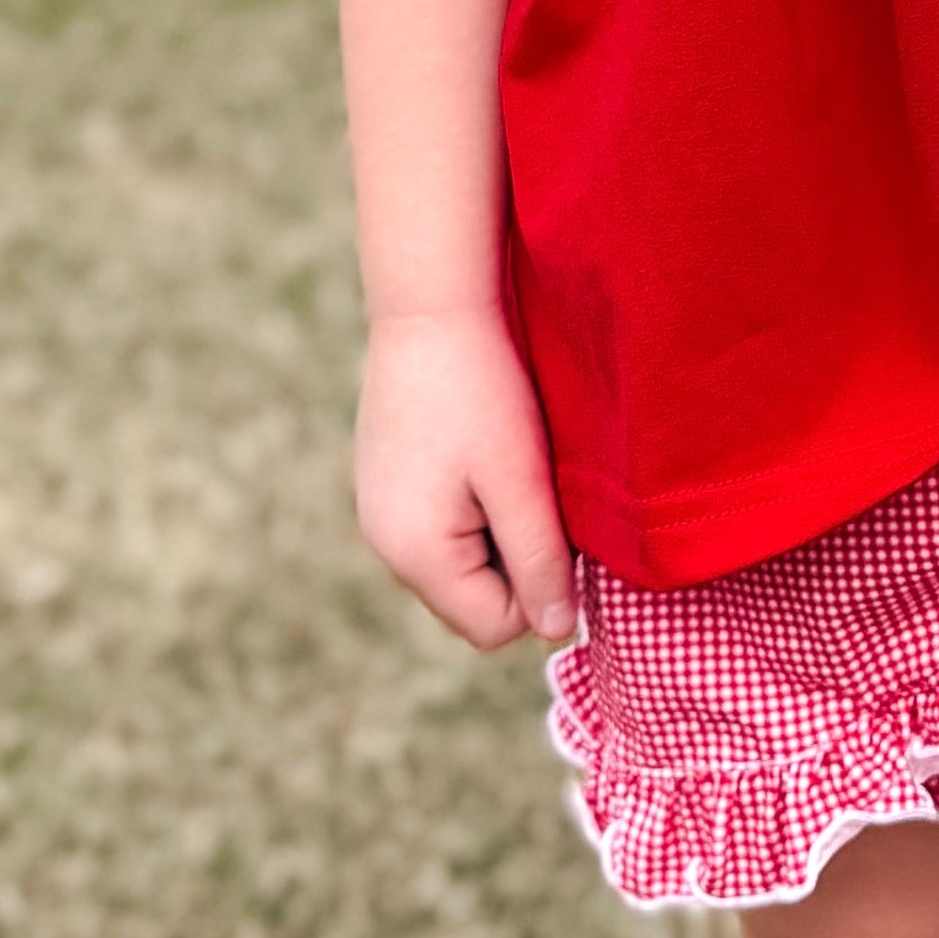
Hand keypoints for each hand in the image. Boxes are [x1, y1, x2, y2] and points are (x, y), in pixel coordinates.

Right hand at [351, 309, 575, 651]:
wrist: (429, 307)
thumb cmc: (482, 391)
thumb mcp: (522, 482)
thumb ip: (540, 562)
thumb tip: (558, 630)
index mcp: (416, 554)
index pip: (494, 628)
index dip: (541, 589)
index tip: (557, 525)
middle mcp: (386, 545)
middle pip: (473, 601)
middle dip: (516, 563)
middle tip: (535, 491)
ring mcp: (380, 514)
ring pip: (461, 563)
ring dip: (497, 532)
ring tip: (508, 468)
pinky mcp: (385, 484)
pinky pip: (441, 529)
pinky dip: (473, 506)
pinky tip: (482, 453)